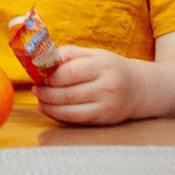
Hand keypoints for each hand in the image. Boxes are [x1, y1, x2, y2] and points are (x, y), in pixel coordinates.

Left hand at [36, 47, 150, 126]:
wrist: (139, 89)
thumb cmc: (111, 68)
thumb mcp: (95, 54)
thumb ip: (70, 54)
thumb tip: (46, 58)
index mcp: (103, 66)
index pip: (70, 73)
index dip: (51, 77)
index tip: (40, 76)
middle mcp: (107, 87)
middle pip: (68, 94)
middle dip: (47, 93)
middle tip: (35, 89)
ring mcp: (107, 106)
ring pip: (71, 111)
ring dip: (50, 107)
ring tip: (40, 100)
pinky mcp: (104, 120)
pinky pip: (77, 120)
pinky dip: (59, 116)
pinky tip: (49, 109)